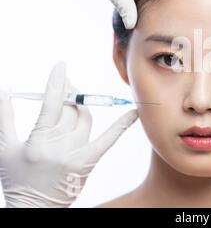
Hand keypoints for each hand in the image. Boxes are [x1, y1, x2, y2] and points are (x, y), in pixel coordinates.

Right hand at [0, 62, 137, 206]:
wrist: (34, 207)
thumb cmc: (16, 177)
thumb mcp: (5, 147)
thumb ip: (5, 117)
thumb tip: (5, 90)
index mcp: (38, 140)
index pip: (51, 104)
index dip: (57, 83)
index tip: (62, 66)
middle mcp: (60, 146)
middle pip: (69, 108)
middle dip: (67, 93)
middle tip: (65, 85)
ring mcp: (77, 153)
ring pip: (84, 118)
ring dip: (80, 106)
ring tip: (72, 101)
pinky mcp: (90, 161)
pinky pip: (109, 138)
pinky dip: (122, 124)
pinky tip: (134, 111)